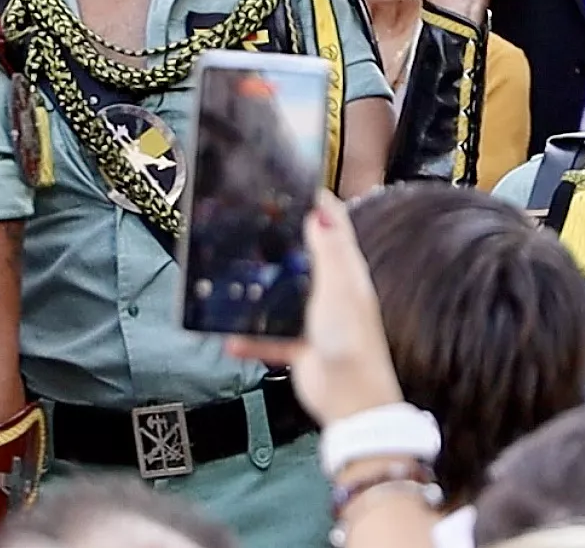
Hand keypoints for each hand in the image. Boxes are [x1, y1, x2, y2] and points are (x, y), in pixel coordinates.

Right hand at [225, 194, 403, 425]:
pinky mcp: (300, 345)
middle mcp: (332, 291)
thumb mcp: (339, 290)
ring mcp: (315, 318)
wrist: (350, 399)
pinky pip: (268, 337)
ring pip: (281, 296)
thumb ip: (329, 253)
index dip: (319, 205)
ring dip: (260, 291)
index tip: (296, 186)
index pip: (334, 227)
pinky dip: (249, 338)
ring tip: (234, 278)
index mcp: (347, 273)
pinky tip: (231, 338)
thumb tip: (320, 215)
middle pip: (304, 257)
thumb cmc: (352, 343)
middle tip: (253, 225)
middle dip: (281, 242)